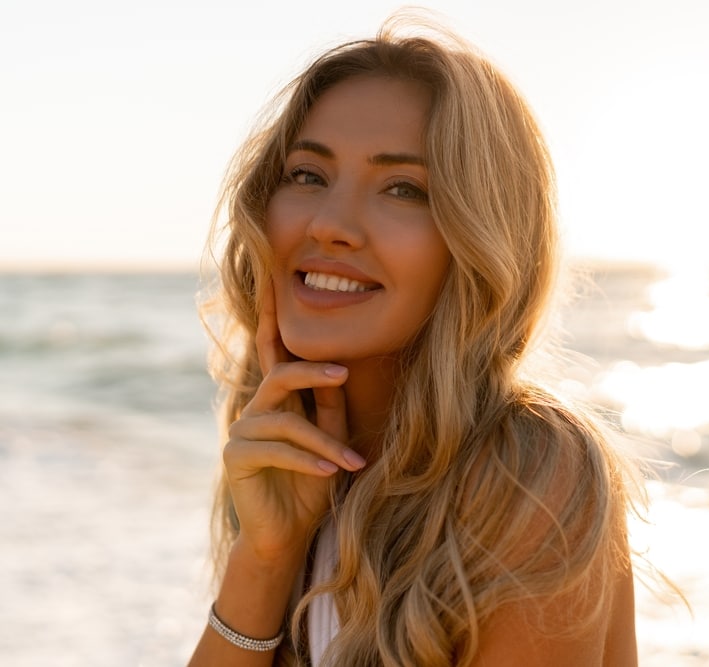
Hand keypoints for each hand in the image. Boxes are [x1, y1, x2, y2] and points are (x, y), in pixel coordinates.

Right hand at [222, 283, 364, 564]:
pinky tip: (331, 472)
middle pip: (280, 375)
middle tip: (344, 373)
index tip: (272, 278)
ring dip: (324, 442)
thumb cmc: (314, 482)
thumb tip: (337, 369)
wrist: (291, 532)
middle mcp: (257, 408)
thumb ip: (329, 406)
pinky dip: (308, 460)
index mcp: (279, 399)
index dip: (269, 315)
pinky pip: (277, 449)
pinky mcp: (235, 456)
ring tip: (352, 462)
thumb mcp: (330, 439)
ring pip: (287, 422)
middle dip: (313, 372)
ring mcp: (241, 431)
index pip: (272, 350)